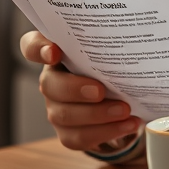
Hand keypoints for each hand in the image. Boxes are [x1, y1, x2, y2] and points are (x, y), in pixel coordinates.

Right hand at [19, 30, 141, 151]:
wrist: (120, 96)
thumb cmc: (112, 65)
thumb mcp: (110, 49)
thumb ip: (110, 41)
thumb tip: (137, 31)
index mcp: (57, 54)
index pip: (32, 46)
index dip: (38, 49)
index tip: (54, 52)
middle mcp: (52, 80)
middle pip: (49, 85)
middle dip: (75, 89)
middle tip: (100, 91)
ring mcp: (56, 107)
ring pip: (64, 115)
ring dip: (97, 114)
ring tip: (125, 110)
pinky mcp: (67, 132)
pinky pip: (79, 137)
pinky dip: (106, 132)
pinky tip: (128, 124)